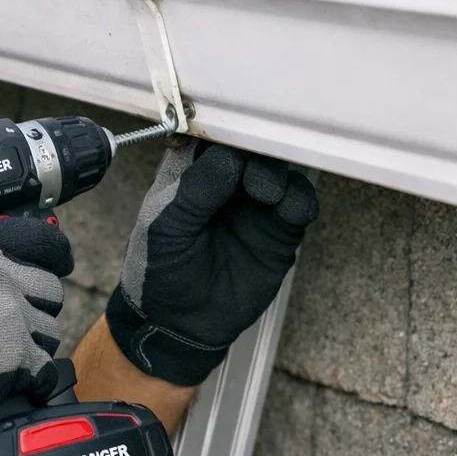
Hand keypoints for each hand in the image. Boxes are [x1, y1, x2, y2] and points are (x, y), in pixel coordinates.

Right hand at [0, 217, 73, 455]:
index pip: (38, 240)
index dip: (52, 254)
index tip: (57, 262)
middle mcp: (2, 276)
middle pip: (49, 287)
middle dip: (39, 304)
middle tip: (22, 317)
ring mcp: (14, 316)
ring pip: (50, 327)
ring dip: (36, 340)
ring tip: (11, 352)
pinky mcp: (20, 357)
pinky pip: (46, 366)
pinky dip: (36, 376)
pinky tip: (20, 380)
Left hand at [106, 141, 317, 385]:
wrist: (176, 325)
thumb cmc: (157, 272)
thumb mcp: (165, 226)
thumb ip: (196, 190)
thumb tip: (230, 156)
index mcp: (190, 174)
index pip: (214, 136)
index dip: (226, 130)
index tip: (233, 134)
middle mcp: (226, 185)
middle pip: (254, 148)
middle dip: (258, 149)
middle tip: (252, 163)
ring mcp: (254, 207)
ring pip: (280, 171)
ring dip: (276, 174)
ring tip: (262, 192)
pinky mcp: (277, 233)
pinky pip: (299, 205)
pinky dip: (299, 200)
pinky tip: (284, 208)